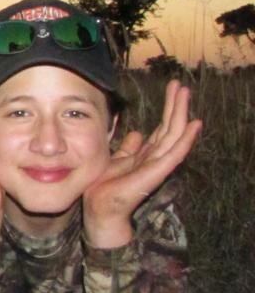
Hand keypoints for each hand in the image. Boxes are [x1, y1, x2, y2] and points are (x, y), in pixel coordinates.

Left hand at [83, 79, 201, 248]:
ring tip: (186, 94)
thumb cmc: (105, 186)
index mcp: (147, 154)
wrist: (99, 207)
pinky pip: (174, 153)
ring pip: (174, 135)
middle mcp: (155, 157)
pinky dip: (185, 139)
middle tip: (181, 85)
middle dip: (176, 105)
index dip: (169, 108)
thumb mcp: (117, 159)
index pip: (162, 128)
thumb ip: (129, 148)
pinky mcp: (156, 172)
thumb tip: (138, 133)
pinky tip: (194, 125)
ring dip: (181, 114)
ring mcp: (158, 165)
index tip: (173, 88)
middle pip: (170, 127)